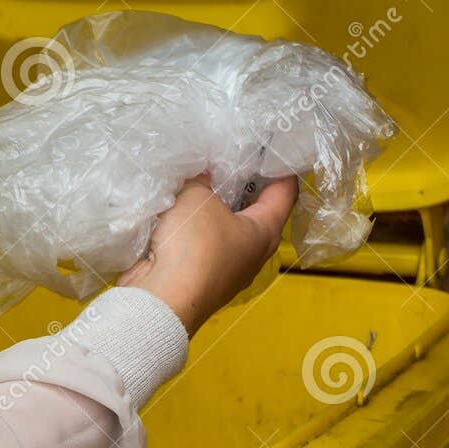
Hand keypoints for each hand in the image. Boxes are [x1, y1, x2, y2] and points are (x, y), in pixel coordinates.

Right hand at [118, 176, 297, 334]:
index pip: (285, 192)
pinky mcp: (201, 281)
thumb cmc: (193, 246)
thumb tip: (202, 176)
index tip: (276, 147)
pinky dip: (193, 229)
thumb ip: (200, 180)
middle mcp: (252, 254)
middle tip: (229, 158)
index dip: (282, 167)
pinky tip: (176, 214)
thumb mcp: (196, 197)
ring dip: (213, 209)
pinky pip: (202, 246)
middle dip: (243, 186)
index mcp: (265, 231)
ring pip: (225, 230)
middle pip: (254, 212)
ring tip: (197, 182)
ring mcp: (227, 271)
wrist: (163, 300)